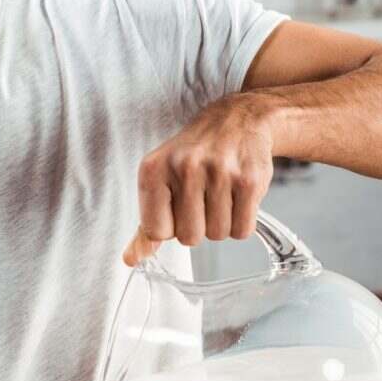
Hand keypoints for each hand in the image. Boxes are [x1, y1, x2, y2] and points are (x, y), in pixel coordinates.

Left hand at [123, 94, 274, 265]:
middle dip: (199, 226)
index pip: (157, 231)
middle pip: (189, 238)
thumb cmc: (194, 155)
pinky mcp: (248, 180)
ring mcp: (218, 172)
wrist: (236, 121)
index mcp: (153, 169)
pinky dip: (242, 221)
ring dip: (222, 223)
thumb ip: (147, 224)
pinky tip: (237, 196)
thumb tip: (132, 259)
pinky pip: (242, 230)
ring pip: (217, 235)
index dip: (171, 226)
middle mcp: (184, 167)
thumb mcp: (161, 180)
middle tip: (204, 198)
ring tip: (221, 194)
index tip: (178, 206)